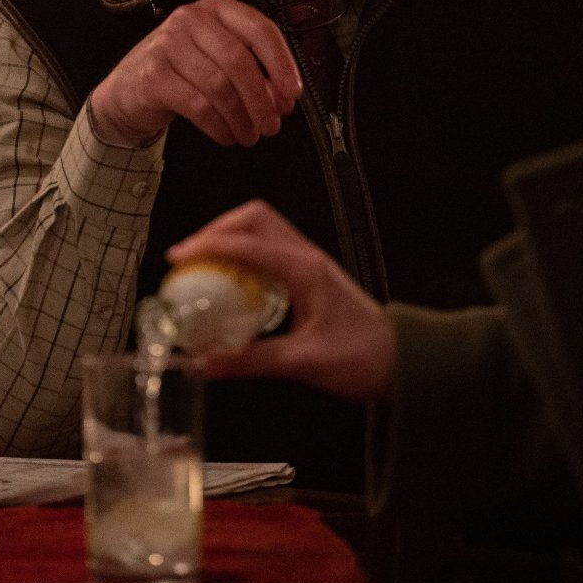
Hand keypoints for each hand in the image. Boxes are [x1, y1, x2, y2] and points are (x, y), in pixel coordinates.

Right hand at [89, 0, 303, 147]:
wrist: (128, 90)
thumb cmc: (183, 72)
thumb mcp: (219, 59)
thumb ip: (253, 71)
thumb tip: (283, 99)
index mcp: (216, 7)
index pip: (260, 29)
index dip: (282, 64)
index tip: (292, 94)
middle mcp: (191, 18)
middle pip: (240, 61)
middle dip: (262, 100)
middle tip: (272, 126)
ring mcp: (168, 44)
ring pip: (220, 87)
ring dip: (242, 119)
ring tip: (249, 135)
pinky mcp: (153, 75)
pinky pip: (199, 106)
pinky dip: (220, 127)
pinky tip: (226, 135)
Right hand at [167, 200, 395, 401]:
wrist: (402, 361)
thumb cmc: (365, 357)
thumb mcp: (303, 362)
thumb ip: (251, 361)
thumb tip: (206, 364)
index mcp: (306, 270)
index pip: (249, 243)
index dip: (209, 245)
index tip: (181, 257)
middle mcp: (307, 259)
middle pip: (255, 219)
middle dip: (217, 229)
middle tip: (189, 254)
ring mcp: (309, 265)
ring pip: (263, 230)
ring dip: (230, 239)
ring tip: (203, 264)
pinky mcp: (309, 277)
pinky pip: (269, 252)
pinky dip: (244, 256)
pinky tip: (231, 283)